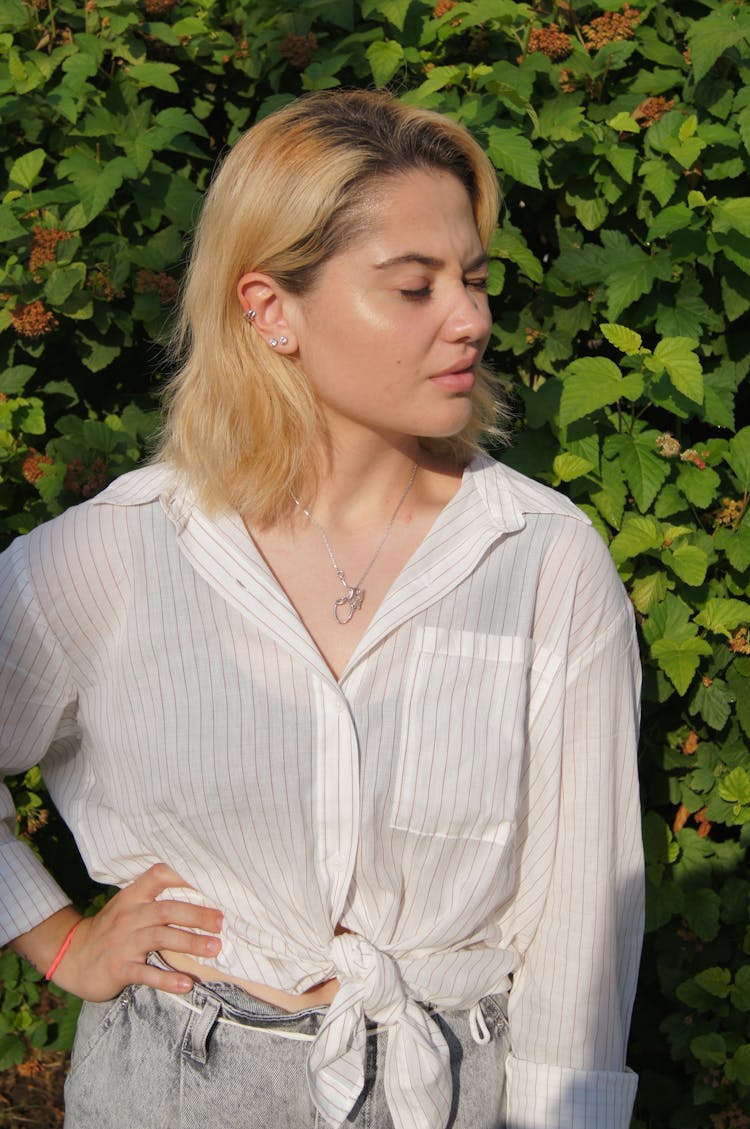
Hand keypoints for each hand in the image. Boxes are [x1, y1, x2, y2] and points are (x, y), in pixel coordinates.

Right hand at [51, 863, 222, 1000]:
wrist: (73, 957)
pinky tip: (186, 984)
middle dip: (196, 915)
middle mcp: (129, 915)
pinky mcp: (119, 969)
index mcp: (133, 896)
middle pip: (165, 909)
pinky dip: (167, 979)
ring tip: (215, 949)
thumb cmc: (111, 929)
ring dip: (189, 943)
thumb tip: (199, 892)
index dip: (183, 874)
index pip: (158, 875)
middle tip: (221, 922)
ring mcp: (123, 942)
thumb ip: (155, 898)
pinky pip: (145, 974)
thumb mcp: (128, 906)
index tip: (211, 879)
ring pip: (159, 937)